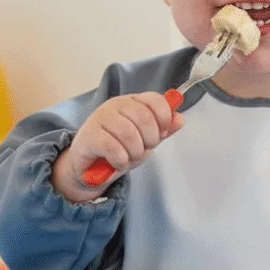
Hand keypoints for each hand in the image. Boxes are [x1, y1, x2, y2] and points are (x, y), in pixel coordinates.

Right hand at [52, 93, 183, 202]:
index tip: (161, 134)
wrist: (89, 169)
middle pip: (145, 118)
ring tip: (128, 158)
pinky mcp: (89, 135)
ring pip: (129, 134)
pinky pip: (113, 148)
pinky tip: (117, 162)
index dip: (164, 119)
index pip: (155, 100)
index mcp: (132, 102)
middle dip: (150, 141)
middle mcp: (116, 105)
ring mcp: (100, 117)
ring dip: (134, 153)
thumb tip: (180, 119)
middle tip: (142, 150)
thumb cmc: (118, 150)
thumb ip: (163, 130)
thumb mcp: (146, 141)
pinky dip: (120, 160)